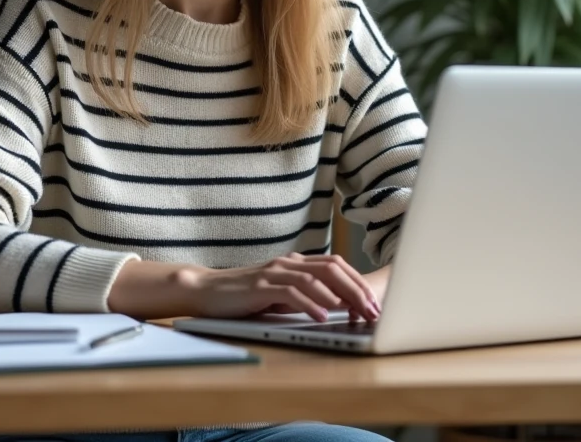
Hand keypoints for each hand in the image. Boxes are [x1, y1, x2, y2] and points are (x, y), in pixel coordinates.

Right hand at [183, 252, 380, 322]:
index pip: (337, 266)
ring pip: (316, 279)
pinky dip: (310, 305)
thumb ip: (304, 296)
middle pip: (333, 269)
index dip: (359, 283)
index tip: (375, 304)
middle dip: (357, 290)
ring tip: (356, 315)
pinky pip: (291, 293)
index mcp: (296, 263)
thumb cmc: (244, 296)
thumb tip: (338, 308)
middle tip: (373, 311)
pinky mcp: (260, 287)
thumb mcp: (280, 296)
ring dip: (340, 298)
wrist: (206, 291)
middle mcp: (288, 263)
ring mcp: (274, 272)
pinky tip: (323, 317)